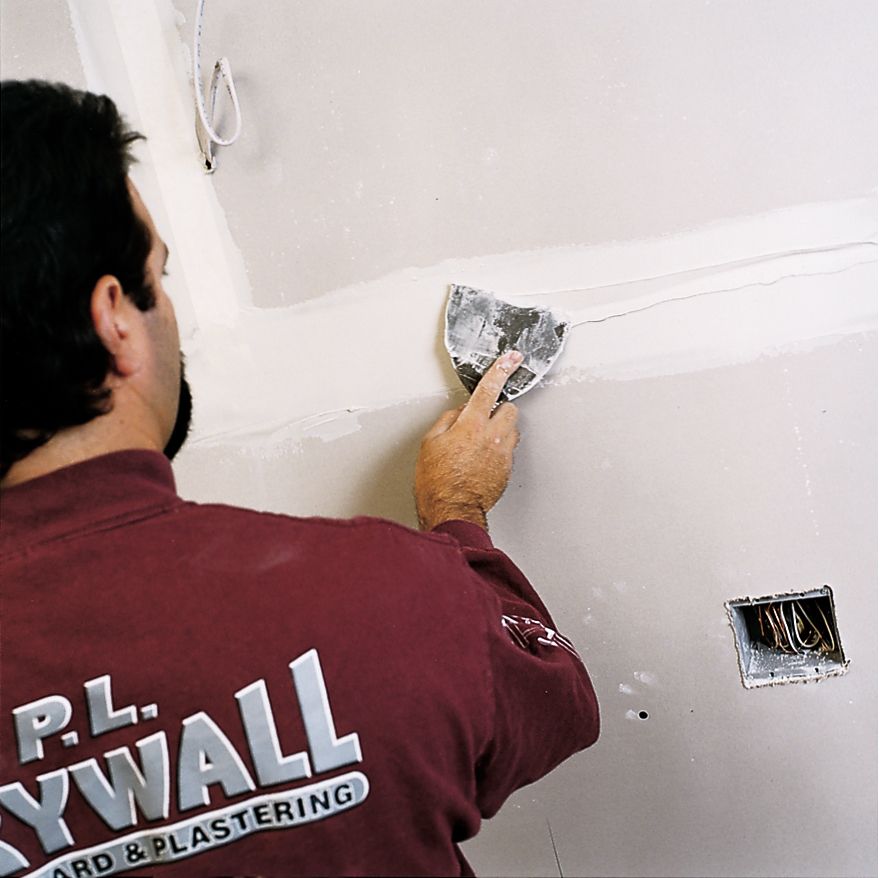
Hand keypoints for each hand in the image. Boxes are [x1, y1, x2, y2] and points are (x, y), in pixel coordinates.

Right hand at [414, 351, 522, 530]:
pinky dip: (498, 450)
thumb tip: (459, 413)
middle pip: (509, 410)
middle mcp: (493, 437)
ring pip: (512, 431)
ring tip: (480, 443)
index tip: (511, 359)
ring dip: (500, 430)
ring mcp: (503, 455)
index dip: (501, 370)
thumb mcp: (429, 443)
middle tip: (482, 419)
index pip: (489, 389)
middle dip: (499, 410)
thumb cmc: (436, 481)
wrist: (451, 511)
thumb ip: (448, 420)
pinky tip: (481, 460)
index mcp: (472, 425)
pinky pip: (508, 451)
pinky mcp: (506, 470)